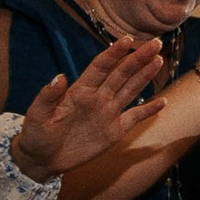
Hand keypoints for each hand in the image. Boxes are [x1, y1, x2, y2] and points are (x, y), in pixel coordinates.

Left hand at [10, 32, 170, 177]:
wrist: (42, 159)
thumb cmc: (36, 135)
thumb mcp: (37, 116)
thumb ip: (47, 96)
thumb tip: (59, 77)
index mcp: (79, 91)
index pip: (100, 67)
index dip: (114, 53)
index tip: (128, 40)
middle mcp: (97, 98)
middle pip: (121, 74)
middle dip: (138, 58)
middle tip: (155, 43)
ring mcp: (108, 114)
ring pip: (131, 90)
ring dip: (145, 76)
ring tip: (159, 60)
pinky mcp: (114, 132)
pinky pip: (134, 118)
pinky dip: (149, 111)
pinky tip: (163, 102)